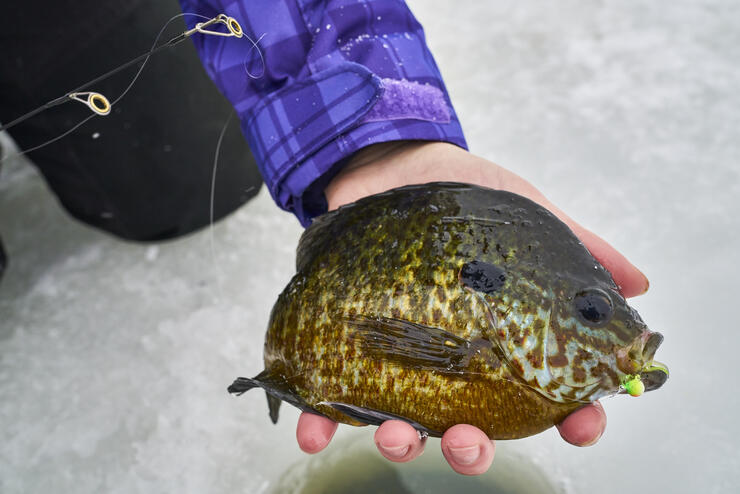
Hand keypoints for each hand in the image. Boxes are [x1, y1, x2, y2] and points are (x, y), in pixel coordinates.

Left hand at [296, 141, 647, 474]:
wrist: (388, 162)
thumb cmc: (463, 195)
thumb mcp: (525, 213)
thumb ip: (579, 247)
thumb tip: (638, 284)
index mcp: (499, 339)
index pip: (544, 393)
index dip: (569, 417)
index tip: (581, 425)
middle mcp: (450, 360)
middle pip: (470, 425)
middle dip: (472, 448)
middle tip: (469, 441)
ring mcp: (397, 357)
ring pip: (403, 422)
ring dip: (401, 442)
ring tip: (396, 434)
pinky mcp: (346, 342)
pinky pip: (331, 394)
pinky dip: (320, 421)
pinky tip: (312, 432)